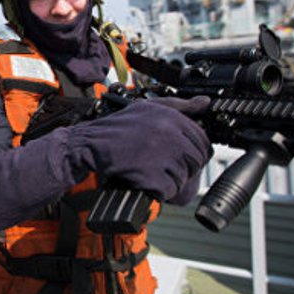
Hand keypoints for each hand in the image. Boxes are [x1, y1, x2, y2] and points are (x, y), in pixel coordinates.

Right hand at [67, 98, 211, 203]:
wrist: (88, 143)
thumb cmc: (117, 127)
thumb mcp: (148, 107)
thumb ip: (179, 105)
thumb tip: (205, 103)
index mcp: (170, 117)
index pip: (202, 140)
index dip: (193, 150)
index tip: (179, 154)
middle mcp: (169, 134)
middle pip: (196, 160)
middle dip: (184, 166)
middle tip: (163, 165)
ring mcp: (161, 156)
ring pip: (183, 176)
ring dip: (170, 179)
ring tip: (150, 170)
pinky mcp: (151, 176)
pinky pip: (168, 190)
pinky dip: (159, 190)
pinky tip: (145, 179)